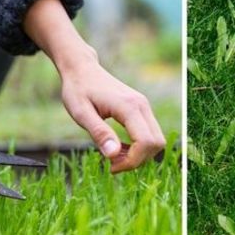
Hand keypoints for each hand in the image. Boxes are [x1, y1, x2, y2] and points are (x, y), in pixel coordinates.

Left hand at [61, 57, 165, 172]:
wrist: (81, 69)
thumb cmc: (78, 89)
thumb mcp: (81, 113)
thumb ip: (99, 133)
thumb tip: (113, 155)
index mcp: (129, 107)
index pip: (145, 142)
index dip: (132, 161)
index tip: (111, 166)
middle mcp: (142, 105)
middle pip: (157, 143)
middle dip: (138, 160)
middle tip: (113, 163)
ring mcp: (144, 106)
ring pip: (156, 140)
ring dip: (138, 155)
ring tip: (113, 155)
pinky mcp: (141, 109)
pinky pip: (149, 134)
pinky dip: (138, 147)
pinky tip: (118, 147)